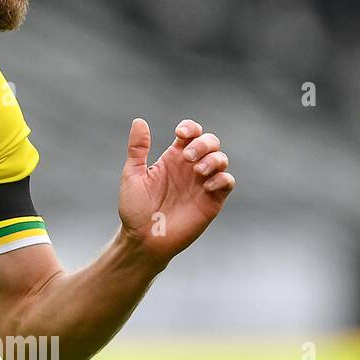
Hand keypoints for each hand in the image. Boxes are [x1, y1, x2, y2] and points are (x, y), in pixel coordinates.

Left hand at [118, 118, 234, 262]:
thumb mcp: (133, 175)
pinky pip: (227, 182)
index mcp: (172, 158)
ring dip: (214, 159)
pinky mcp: (212, 201)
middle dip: (204, 142)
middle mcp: (190, 168)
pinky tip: (205, 187)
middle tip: (188, 157)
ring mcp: (202, 183)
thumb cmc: (134, 208)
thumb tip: (139, 120)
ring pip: (222, 159)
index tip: (180, 134)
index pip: (190, 133)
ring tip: (197, 170)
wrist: (143, 238)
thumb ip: (138, 149)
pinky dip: (221, 179)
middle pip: (210, 142)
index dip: (190, 127)